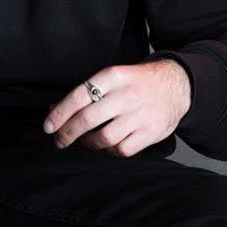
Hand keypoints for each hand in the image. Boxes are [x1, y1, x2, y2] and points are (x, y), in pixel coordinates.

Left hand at [43, 59, 191, 156]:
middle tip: (60, 140)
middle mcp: (127, 95)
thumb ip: (86, 94)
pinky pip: (122, 149)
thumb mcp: (113, 78)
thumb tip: (54, 111)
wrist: (178, 85)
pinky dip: (112, 150)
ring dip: (90, 143)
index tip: (48, 126)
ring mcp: (141, 114)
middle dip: (68, 133)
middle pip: (88, 119)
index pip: (79, 96)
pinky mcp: (151, 132)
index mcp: (114, 77)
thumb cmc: (138, 83)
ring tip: (88, 140)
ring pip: (104, 138)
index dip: (60, 114)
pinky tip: (111, 143)